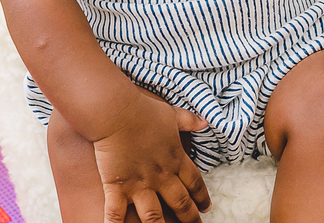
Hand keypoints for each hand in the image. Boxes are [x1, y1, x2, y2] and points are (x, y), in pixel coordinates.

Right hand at [92, 91, 211, 222]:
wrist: (116, 112)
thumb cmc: (143, 111)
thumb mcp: (171, 114)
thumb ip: (188, 120)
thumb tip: (204, 122)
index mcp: (175, 158)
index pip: (194, 183)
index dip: (201, 197)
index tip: (206, 207)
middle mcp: (161, 176)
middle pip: (180, 203)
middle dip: (189, 218)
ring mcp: (139, 185)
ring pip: (154, 217)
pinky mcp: (118, 187)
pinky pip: (117, 214)